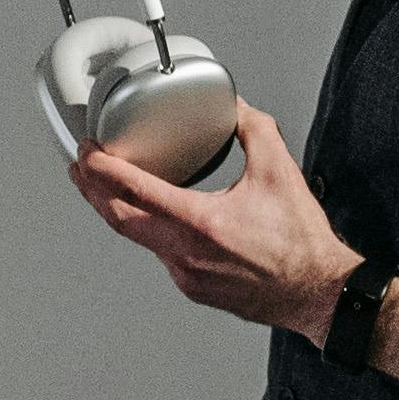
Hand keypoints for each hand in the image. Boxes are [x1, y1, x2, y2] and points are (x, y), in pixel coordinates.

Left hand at [74, 107, 357, 341]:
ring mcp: (186, 275)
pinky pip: (160, 254)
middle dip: (93, 191)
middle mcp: (185, 252)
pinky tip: (153, 218)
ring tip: (106, 189)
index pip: (134, 191)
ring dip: (118, 212)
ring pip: (138, 239)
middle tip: (80, 168)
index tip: (88, 152)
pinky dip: (149, 231)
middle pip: (119, 220)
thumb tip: (235, 107)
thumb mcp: (279, 171)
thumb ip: (253, 128)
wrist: (318, 292)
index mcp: (201, 222)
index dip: (102, 168)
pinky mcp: (193, 288)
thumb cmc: (302, 243)